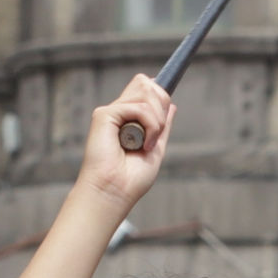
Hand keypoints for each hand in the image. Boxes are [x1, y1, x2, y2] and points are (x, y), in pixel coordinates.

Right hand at [78, 75, 171, 212]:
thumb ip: (161, 126)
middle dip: (161, 105)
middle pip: (147, 84)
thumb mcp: (156, 149)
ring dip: (157, 119)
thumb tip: (172, 105)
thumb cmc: (131, 180)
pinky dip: (150, 125)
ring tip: (147, 143)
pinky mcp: (105, 115)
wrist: (114, 193)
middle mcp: (119, 112)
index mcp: (129, 119)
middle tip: (156, 134)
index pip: (147, 88)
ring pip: (146, 90)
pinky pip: (139, 107)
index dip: (160, 96)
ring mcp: (112, 113)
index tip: (163, 118)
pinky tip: (142, 144)